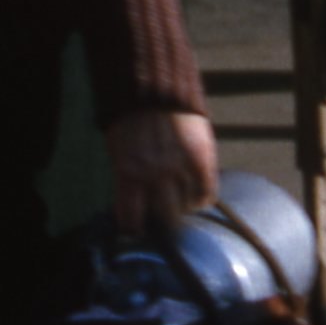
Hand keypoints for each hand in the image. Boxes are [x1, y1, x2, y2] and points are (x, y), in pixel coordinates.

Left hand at [104, 107, 220, 237]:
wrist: (152, 92)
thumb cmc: (128, 123)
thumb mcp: (117, 153)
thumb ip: (127, 180)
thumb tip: (136, 209)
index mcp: (127, 173)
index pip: (132, 217)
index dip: (135, 228)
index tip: (137, 231)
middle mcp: (154, 174)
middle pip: (165, 217)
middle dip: (163, 222)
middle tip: (163, 222)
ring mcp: (180, 167)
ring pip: (188, 207)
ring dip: (184, 209)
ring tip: (179, 204)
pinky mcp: (202, 159)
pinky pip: (207, 192)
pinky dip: (203, 199)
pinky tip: (197, 198)